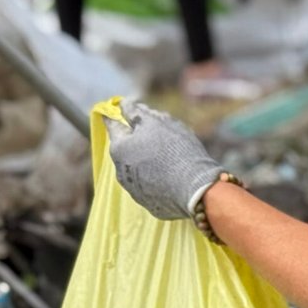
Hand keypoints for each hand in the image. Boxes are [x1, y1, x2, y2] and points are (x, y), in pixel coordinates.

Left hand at [103, 100, 222, 220]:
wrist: (195, 189)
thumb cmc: (174, 150)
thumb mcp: (156, 123)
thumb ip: (135, 112)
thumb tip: (123, 104)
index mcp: (119, 148)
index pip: (112, 125)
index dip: (116, 113)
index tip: (118, 106)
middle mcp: (120, 170)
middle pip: (126, 147)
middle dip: (138, 136)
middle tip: (158, 129)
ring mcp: (134, 189)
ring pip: (137, 166)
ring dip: (147, 157)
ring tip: (171, 153)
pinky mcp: (149, 203)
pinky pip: (150, 183)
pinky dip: (157, 175)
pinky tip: (174, 171)